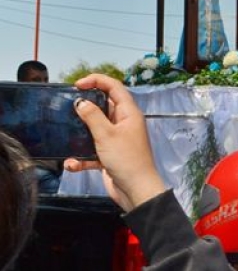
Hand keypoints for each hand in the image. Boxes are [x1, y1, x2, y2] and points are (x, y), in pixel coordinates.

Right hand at [64, 74, 164, 211]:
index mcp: (129, 113)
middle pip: (103, 107)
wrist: (136, 191)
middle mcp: (124, 124)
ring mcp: (117, 139)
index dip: (96, 81)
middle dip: (85, 107)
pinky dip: (81, 157)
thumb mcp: (106, 135)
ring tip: (67, 136)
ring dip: (80, 135)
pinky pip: (91, 151)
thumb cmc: (127, 160)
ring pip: (94, 129)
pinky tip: (73, 164)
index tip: (77, 84)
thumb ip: (92, 116)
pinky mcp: (109, 155)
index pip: (114, 88)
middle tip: (69, 108)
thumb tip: (81, 102)